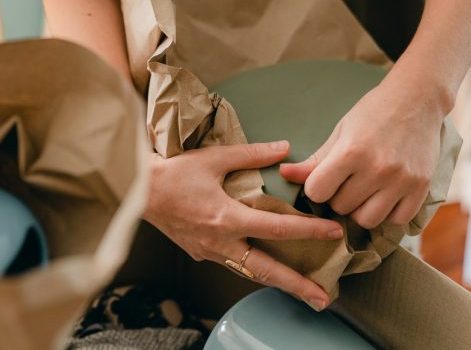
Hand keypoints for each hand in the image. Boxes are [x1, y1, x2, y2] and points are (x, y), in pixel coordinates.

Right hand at [143, 141, 343, 309]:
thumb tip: (284, 149)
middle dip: (297, 286)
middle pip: (267, 271)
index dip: (309, 231)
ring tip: (302, 291)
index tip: (334, 233)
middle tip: (323, 299)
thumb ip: (252, 155)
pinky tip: (265, 268)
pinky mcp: (199, 253)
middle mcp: (220, 243)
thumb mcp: (214, 158)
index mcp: (227, 219)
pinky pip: (232, 264)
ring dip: (277, 283)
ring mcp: (209, 252)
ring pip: (250, 272)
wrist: (136, 191)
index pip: (278, 229)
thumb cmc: (173, 173)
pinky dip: (253, 269)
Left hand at [279, 82, 444, 228]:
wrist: (418, 99)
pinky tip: (385, 195)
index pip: (317, 192)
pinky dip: (388, 213)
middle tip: (347, 180)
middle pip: (341, 207)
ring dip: (361, 209)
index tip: (323, 178)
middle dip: (338, 197)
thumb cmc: (373, 113)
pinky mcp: (421, 187)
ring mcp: (402, 180)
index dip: (316, 188)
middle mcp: (378, 168)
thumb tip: (283, 175)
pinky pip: (397, 220)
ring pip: (367, 220)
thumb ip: (314, 160)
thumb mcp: (340, 133)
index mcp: (352, 151)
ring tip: (364, 190)